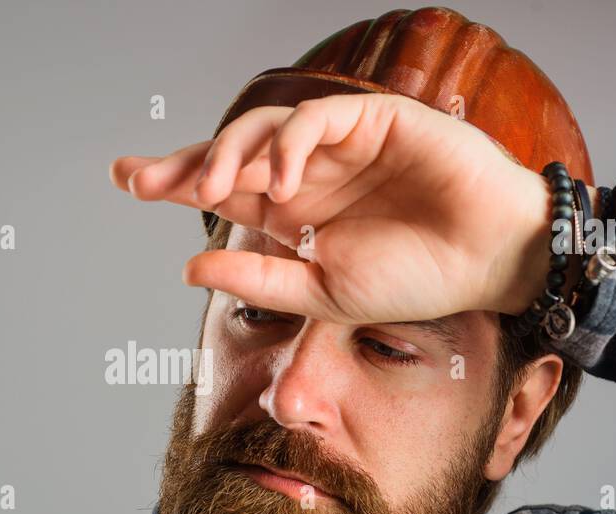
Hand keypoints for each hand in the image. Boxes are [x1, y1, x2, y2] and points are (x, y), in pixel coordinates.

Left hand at [109, 92, 572, 323]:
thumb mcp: (321, 292)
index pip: (222, 188)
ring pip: (263, 127)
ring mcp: (337, 144)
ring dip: (230, 154)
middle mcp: (306, 173)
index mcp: (292, 213)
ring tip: (209, 190)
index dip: (174, 180)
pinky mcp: (373, 121)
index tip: (127, 180)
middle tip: (139, 180)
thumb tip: (189, 267)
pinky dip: (289, 146)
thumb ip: (259, 279)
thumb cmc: (415, 277)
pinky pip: (316, 119)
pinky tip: (279, 183)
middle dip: (182, 162)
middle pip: (229, 152)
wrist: (488, 261)